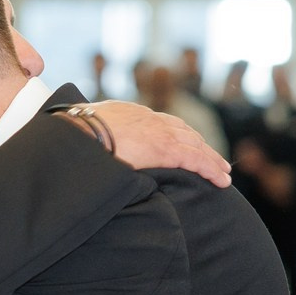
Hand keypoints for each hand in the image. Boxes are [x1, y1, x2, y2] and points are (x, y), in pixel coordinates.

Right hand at [81, 102, 232, 187]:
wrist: (76, 135)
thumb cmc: (72, 138)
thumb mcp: (84, 134)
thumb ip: (94, 140)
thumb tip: (89, 153)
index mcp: (129, 113)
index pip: (161, 122)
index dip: (177, 134)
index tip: (186, 144)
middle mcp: (148, 118)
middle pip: (183, 131)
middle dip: (199, 145)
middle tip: (213, 159)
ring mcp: (158, 133)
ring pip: (195, 145)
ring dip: (211, 159)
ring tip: (223, 173)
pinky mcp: (166, 149)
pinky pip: (196, 159)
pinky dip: (211, 169)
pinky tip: (221, 181)